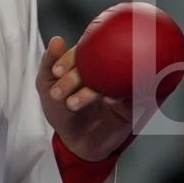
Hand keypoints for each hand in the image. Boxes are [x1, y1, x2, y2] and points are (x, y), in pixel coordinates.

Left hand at [38, 36, 136, 161]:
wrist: (77, 142)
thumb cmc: (62, 111)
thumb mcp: (47, 86)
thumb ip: (49, 63)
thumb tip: (56, 40)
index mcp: (89, 62)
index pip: (85, 50)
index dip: (70, 58)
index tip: (56, 72)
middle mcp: (107, 72)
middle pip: (101, 63)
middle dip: (78, 76)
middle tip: (59, 94)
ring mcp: (121, 88)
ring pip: (116, 79)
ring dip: (93, 90)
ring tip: (72, 103)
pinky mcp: (133, 106)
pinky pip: (136, 98)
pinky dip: (122, 99)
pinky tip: (107, 103)